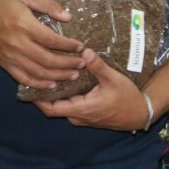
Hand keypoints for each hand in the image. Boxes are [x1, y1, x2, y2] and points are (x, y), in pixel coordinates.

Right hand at [0, 0, 85, 89]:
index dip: (68, 45)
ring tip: (73, 76)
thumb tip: (67, 16)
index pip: (51, 40)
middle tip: (82, 64)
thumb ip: (47, 5)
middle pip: (47, 60)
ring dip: (58, 76)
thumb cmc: (0, 1)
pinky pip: (23, 78)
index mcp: (24, 25)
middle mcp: (17, 44)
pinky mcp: (4, 63)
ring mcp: (10, 56)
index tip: (81, 46)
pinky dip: (38, 84)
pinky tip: (51, 84)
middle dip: (68, 64)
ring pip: (37, 72)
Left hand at [34, 49, 149, 130]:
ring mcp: (82, 117)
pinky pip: (70, 106)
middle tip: (37, 73)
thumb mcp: (114, 80)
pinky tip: (65, 82)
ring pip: (62, 107)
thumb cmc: (128, 99)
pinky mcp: (87, 115)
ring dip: (55, 94)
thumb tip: (85, 51)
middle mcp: (78, 116)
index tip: (28, 83)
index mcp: (82, 109)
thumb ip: (98, 67)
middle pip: (53, 107)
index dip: (37, 98)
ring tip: (48, 75)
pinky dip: (65, 96)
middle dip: (44, 92)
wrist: (140, 114)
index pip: (50, 108)